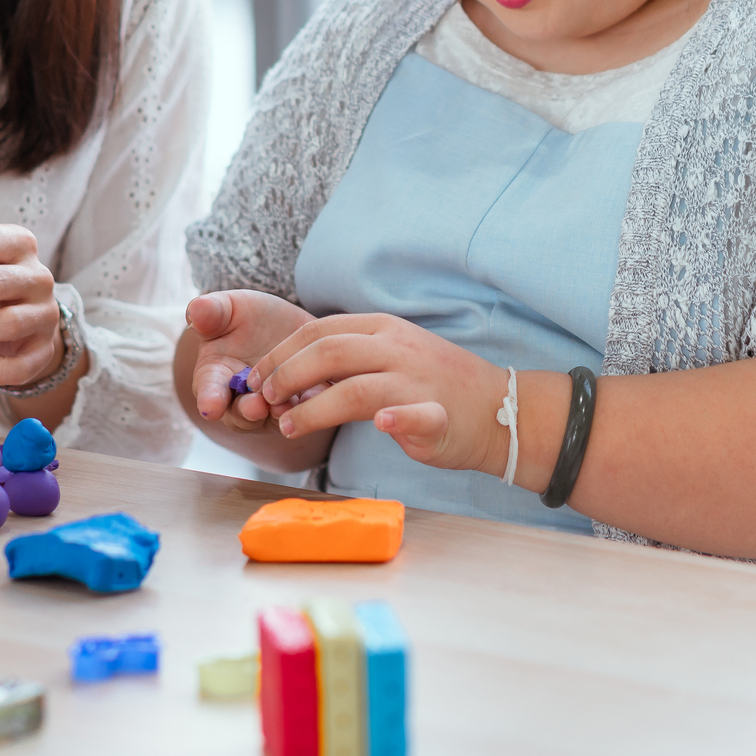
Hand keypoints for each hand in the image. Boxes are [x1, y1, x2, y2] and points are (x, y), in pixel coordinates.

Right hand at [185, 290, 317, 433]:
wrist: (285, 326)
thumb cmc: (247, 318)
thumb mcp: (229, 309)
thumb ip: (211, 312)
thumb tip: (196, 311)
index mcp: (214, 376)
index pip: (208, 390)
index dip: (210, 399)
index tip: (211, 407)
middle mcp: (238, 400)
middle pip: (239, 414)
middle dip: (246, 412)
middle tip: (254, 406)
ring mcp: (269, 407)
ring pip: (272, 419)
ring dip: (278, 414)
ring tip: (284, 404)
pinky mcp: (299, 406)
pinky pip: (305, 413)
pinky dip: (310, 406)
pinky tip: (317, 396)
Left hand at [251, 313, 509, 474]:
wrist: (499, 408)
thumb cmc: (432, 385)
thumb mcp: (389, 355)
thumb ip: (347, 360)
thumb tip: (288, 376)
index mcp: (382, 329)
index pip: (319, 330)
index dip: (281, 352)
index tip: (256, 376)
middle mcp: (398, 349)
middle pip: (330, 352)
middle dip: (288, 375)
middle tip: (264, 400)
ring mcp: (419, 382)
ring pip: (358, 389)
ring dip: (315, 408)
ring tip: (288, 426)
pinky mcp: (439, 417)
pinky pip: (416, 415)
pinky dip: (397, 419)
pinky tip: (382, 424)